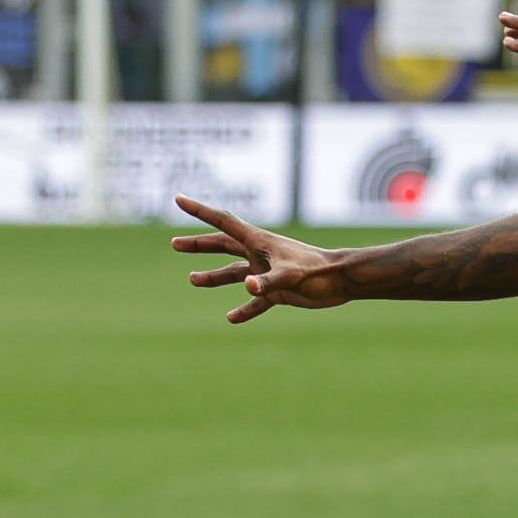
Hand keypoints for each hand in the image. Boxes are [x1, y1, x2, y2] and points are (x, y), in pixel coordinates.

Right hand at [171, 197, 350, 322]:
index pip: (223, 222)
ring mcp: (266, 272)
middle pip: (222, 245)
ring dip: (213, 276)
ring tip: (193, 279)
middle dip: (199, 244)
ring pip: (234, 273)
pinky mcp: (277, 291)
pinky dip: (244, 309)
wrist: (342, 281)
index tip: (179, 199)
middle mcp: (259, 254)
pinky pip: (255, 301)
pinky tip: (232, 318)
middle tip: (175, 243)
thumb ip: (268, 282)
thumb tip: (248, 287)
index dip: (199, 210)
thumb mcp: (291, 276)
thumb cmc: (318, 271)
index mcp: (258, 241)